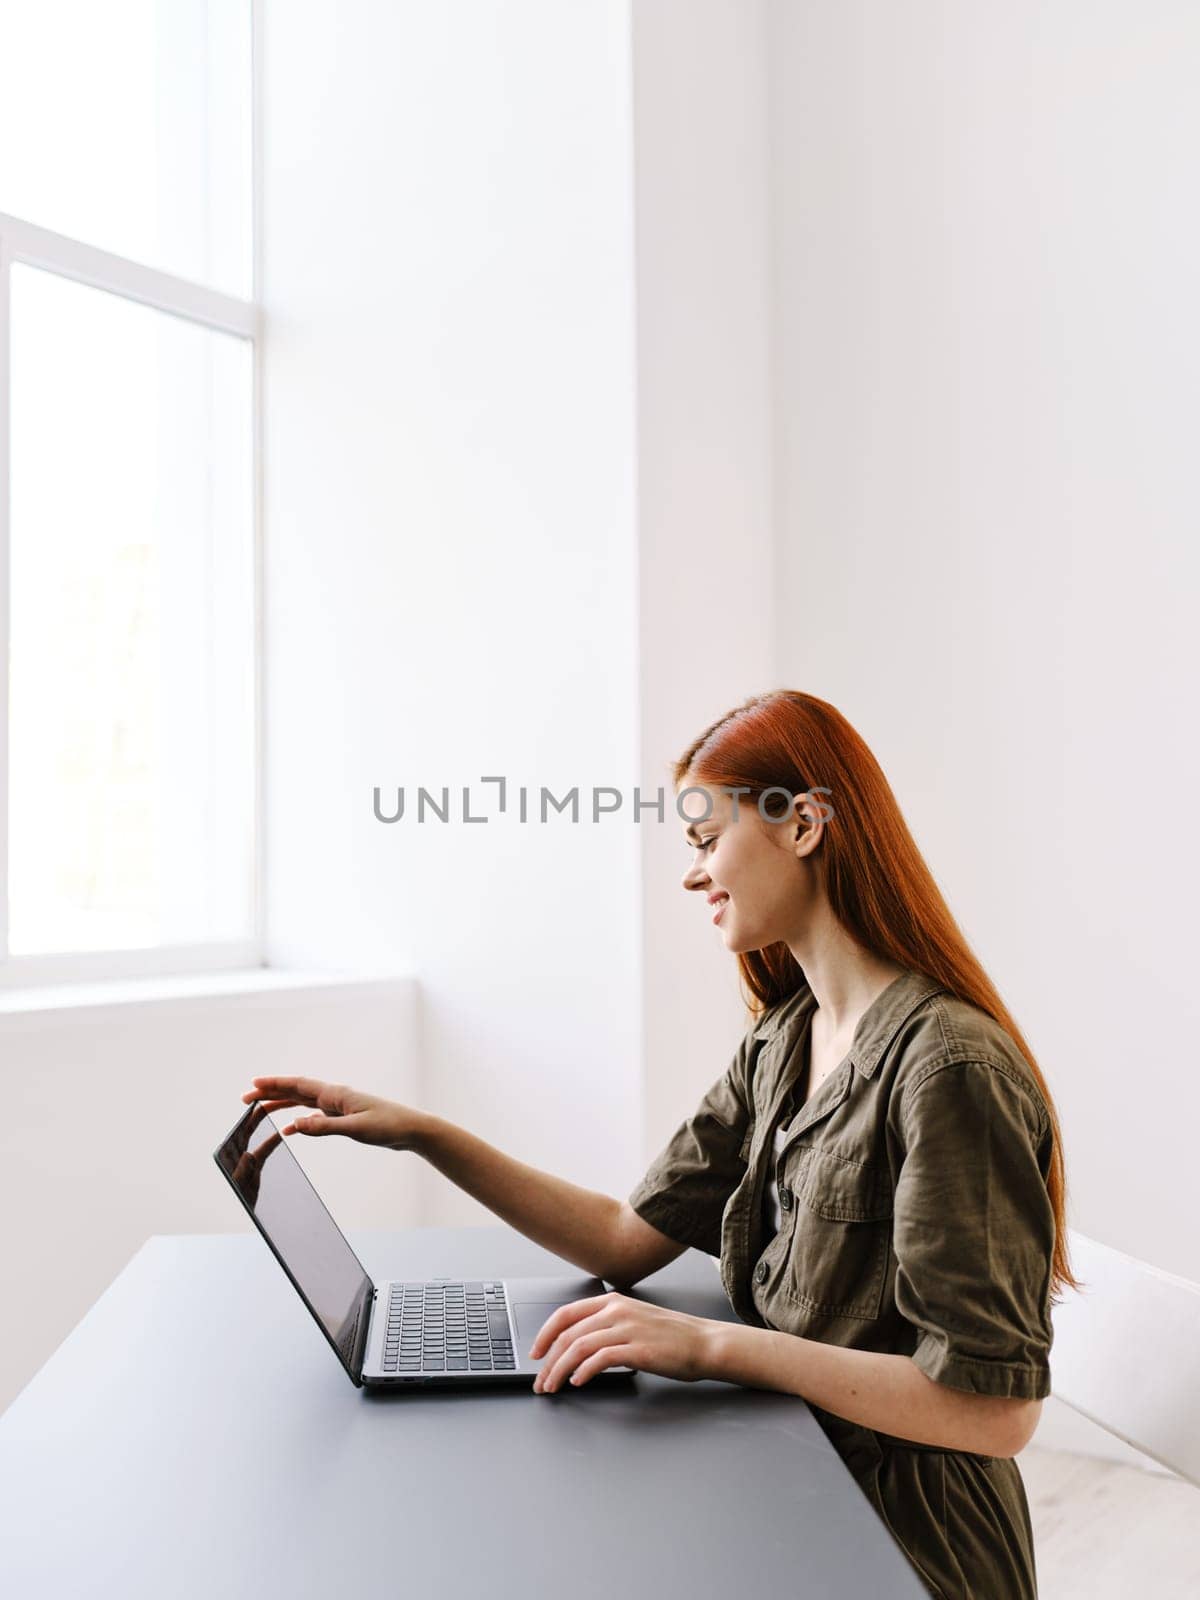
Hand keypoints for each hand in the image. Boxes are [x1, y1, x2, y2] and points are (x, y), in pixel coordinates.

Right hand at [240, 1076, 424, 1150]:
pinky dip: (299, 1121)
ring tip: (259, 1109)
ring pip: (303, 1101)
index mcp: (336, 1094)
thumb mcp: (355, 1129)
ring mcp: (339, 1106)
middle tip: (246, 1098)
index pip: (299, 1085)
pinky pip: (315, 1115)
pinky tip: (290, 1130)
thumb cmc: (388, 1126)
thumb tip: (295, 1125)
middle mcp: (334, 1096)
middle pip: (296, 1090)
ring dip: (281, 1104)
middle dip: (270, 1092)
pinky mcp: (345, 1117)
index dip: (275, 1083)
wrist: (411, 1129)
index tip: (253, 1084)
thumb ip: (325, 1127)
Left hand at [528, 1290, 716, 1392]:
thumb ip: (607, 1326)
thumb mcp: (635, 1320)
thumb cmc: (671, 1336)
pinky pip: (600, 1358)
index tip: (535, 1353)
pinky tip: (579, 1382)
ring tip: (554, 1387)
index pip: (566, 1313)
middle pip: (568, 1334)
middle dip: (548, 1360)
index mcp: (613, 1301)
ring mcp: (627, 1328)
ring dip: (560, 1370)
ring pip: (579, 1347)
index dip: (545, 1334)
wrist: (704, 1343)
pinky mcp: (637, 1348)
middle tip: (541, 1381)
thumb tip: (577, 1347)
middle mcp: (616, 1310)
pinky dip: (584, 1371)